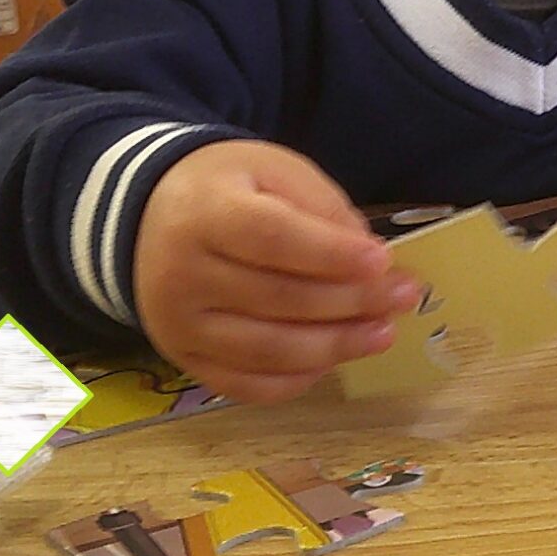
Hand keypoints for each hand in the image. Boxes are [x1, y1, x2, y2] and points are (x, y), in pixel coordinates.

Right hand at [131, 142, 419, 402]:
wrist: (153, 216)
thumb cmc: (229, 188)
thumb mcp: (275, 170)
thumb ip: (322, 208)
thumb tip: (371, 261)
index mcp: (206, 213)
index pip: (271, 238)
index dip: (331, 254)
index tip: (383, 262)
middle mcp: (182, 275)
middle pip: (277, 299)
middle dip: (351, 302)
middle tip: (404, 297)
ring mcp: (177, 325)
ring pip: (267, 351)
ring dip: (335, 347)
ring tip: (383, 332)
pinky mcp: (182, 359)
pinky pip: (245, 385)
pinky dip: (297, 380)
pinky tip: (335, 359)